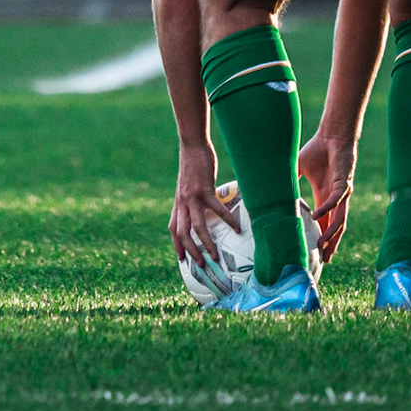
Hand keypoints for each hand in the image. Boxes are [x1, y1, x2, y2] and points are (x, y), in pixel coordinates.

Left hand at [170, 142, 242, 277]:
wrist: (192, 146)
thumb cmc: (193, 165)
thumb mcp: (187, 185)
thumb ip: (191, 199)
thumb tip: (201, 208)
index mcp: (178, 203)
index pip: (173, 229)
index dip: (176, 245)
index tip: (182, 259)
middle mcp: (182, 203)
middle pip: (182, 234)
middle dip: (190, 251)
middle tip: (201, 264)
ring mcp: (192, 197)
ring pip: (197, 227)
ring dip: (206, 243)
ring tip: (216, 255)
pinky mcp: (204, 190)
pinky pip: (217, 210)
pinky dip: (227, 221)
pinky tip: (237, 229)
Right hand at [297, 132, 356, 263]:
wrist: (332, 136)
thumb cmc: (317, 150)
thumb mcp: (298, 169)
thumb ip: (288, 181)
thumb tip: (268, 187)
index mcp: (325, 196)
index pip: (325, 222)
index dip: (322, 237)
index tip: (316, 252)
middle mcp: (335, 199)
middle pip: (335, 227)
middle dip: (331, 244)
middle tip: (324, 261)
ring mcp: (342, 193)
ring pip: (339, 219)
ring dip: (331, 234)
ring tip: (321, 246)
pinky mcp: (344, 184)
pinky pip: (335, 200)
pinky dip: (326, 210)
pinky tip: (317, 218)